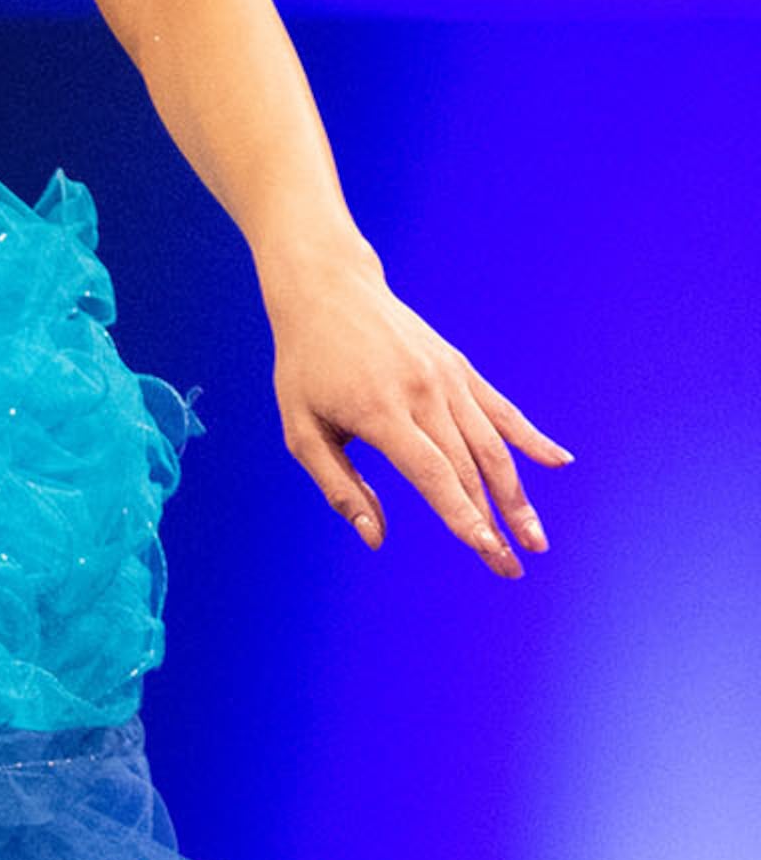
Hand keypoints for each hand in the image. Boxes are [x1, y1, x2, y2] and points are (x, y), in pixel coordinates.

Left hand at [267, 261, 568, 577]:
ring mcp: (448, 379)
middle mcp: (424, 395)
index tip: (487, 552)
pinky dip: (530, 437)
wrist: (329, 291)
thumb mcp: (301, 431)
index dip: (462, 517)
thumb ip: (339, 487)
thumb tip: (376, 538)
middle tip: (512, 568)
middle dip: (495, 522)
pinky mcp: (460, 368)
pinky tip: (559, 462)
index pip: (432, 475)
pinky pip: (501, 409)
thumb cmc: (306, 368)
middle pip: (470, 469)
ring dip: (517, 494)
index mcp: (381, 413)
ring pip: (493, 445)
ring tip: (535, 537)